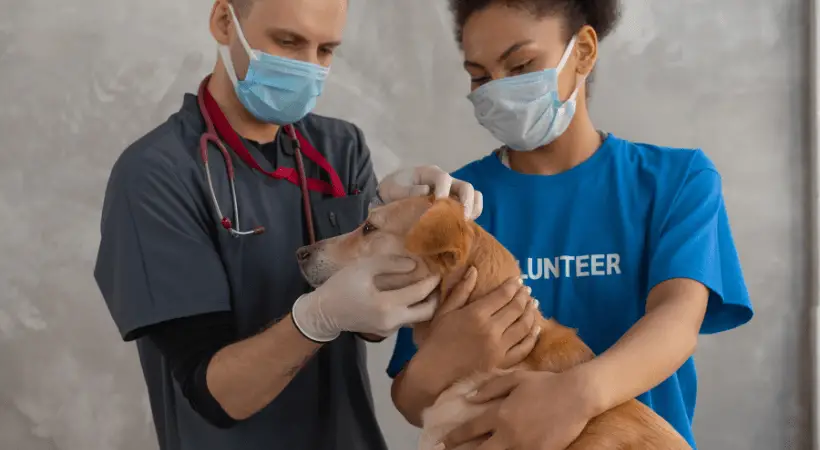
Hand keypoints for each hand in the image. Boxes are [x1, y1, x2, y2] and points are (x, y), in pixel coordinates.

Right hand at [291, 256, 440, 341]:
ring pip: (417, 318)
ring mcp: (390, 330)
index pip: (419, 293)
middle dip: (435, 297)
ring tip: (425, 287)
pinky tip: (409, 296)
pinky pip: (405, 320)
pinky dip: (411, 308)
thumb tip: (414, 266)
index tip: (439, 271)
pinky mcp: (386, 333)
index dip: (432, 281)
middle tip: (437, 283)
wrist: (323, 313)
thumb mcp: (363, 268)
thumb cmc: (341, 286)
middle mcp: (392, 321)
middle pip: (426, 313)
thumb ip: (390, 264)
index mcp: (386, 305)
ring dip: (424, 303)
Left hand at [378, 165, 482, 219]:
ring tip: (466, 223)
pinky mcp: (454, 205)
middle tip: (462, 218)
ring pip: (473, 196)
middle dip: (466, 201)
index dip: (444, 190)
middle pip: (466, 187)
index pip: (443, 178)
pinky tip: (464, 227)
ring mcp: (452, 193)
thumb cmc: (392, 190)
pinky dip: (472, 216)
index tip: (439, 203)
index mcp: (430, 174)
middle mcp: (446, 182)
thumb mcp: (392, 189)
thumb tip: (426, 191)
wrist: (391, 197)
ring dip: (473, 209)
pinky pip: (472, 207)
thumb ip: (406, 190)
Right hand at [414, 270, 540, 389]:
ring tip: (533, 304)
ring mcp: (500, 348)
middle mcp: (492, 329)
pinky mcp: (503, 363)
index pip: (503, 295)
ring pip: (524, 326)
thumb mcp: (445, 311)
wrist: (435, 372)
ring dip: (531, 313)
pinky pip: (524, 348)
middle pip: (516, 309)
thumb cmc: (437, 339)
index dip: (513, 286)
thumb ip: (461, 290)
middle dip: (523, 296)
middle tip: (527, 290)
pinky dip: (532, 337)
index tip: (517, 280)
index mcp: (476, 314)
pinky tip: (536, 329)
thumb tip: (474, 270)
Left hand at [441, 370, 595, 449]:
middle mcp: (508, 433)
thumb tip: (469, 398)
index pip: (470, 430)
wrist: (577, 394)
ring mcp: (524, 447)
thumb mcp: (516, 378)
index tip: (443, 442)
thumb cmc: (546, 383)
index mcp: (500, 414)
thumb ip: (490, 388)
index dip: (454, 438)